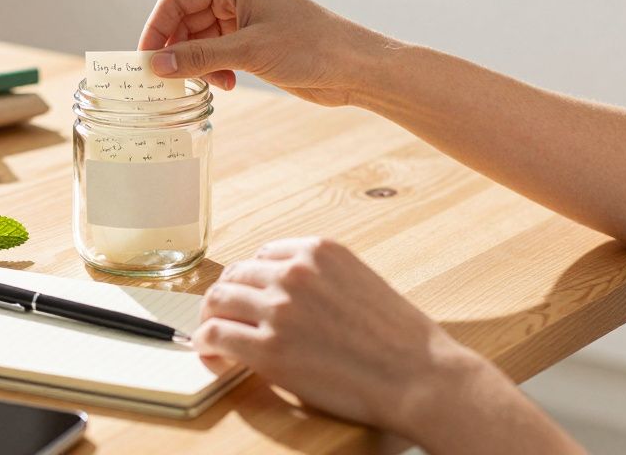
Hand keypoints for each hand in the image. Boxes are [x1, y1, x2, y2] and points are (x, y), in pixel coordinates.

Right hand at [138, 0, 395, 105]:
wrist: (356, 67)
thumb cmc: (311, 48)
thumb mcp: (248, 52)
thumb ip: (198, 57)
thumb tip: (155, 66)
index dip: (156, 28)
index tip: (145, 60)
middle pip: (184, 19)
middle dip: (176, 49)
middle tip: (168, 80)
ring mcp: (244, 17)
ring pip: (199, 39)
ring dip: (197, 63)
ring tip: (207, 83)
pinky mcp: (253, 41)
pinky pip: (216, 52)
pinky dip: (213, 69)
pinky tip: (225, 84)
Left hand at [194, 238, 489, 443]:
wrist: (418, 375)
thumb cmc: (401, 339)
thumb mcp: (360, 281)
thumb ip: (321, 279)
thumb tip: (287, 294)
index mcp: (319, 250)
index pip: (264, 254)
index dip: (251, 279)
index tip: (249, 296)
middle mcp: (294, 272)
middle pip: (236, 275)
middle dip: (228, 298)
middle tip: (224, 318)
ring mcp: (279, 308)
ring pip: (218, 301)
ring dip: (212, 319)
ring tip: (216, 339)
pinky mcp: (269, 347)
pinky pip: (216, 336)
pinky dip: (207, 345)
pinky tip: (214, 356)